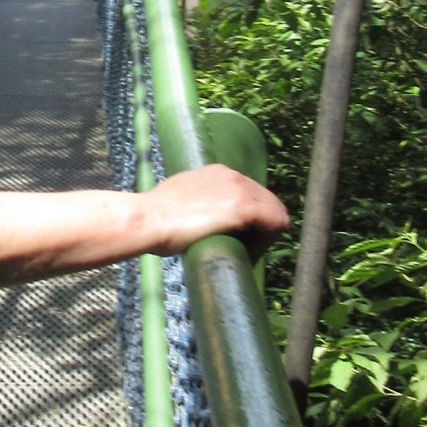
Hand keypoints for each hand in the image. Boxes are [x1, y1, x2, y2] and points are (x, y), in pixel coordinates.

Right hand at [145, 163, 287, 261]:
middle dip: (259, 228)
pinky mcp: (244, 207)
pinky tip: (251, 254)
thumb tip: (196, 214)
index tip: (236, 238)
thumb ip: (195, 199)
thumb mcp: (180, 196)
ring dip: (265, 235)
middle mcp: (233, 175)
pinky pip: (276, 222)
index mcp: (219, 172)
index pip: (250, 194)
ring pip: (275, 213)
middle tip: (243, 250)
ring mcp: (241, 189)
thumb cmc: (155, 214)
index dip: (248, 220)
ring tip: (246, 254)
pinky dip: (267, 241)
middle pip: (266, 202)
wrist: (150, 219)